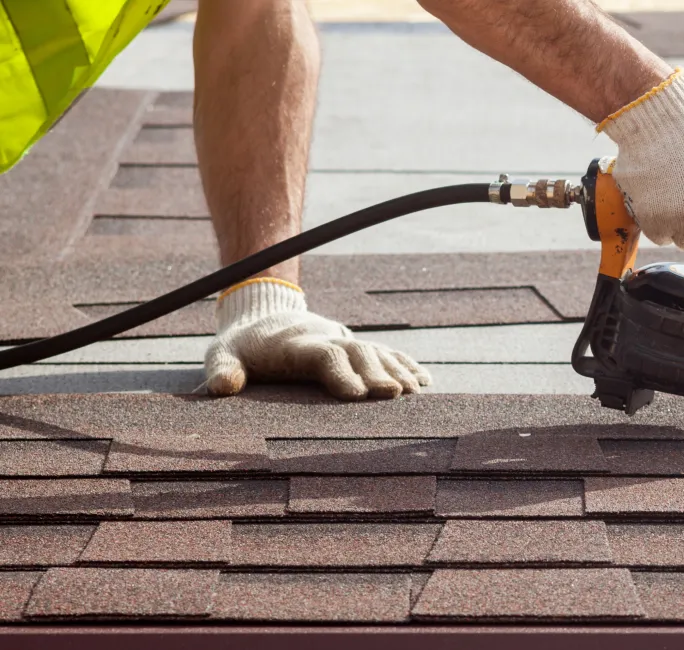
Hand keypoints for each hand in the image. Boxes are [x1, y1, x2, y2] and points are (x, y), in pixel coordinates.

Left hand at [204, 279, 430, 399]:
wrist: (262, 313)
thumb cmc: (240, 346)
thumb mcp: (221, 355)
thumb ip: (222, 370)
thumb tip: (223, 388)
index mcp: (295, 344)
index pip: (323, 354)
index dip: (340, 372)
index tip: (356, 395)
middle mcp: (325, 338)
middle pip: (358, 351)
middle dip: (377, 372)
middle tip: (394, 395)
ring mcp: (342, 340)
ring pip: (376, 351)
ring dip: (396, 370)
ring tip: (414, 392)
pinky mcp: (354, 346)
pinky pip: (386, 352)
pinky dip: (405, 364)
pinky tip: (424, 380)